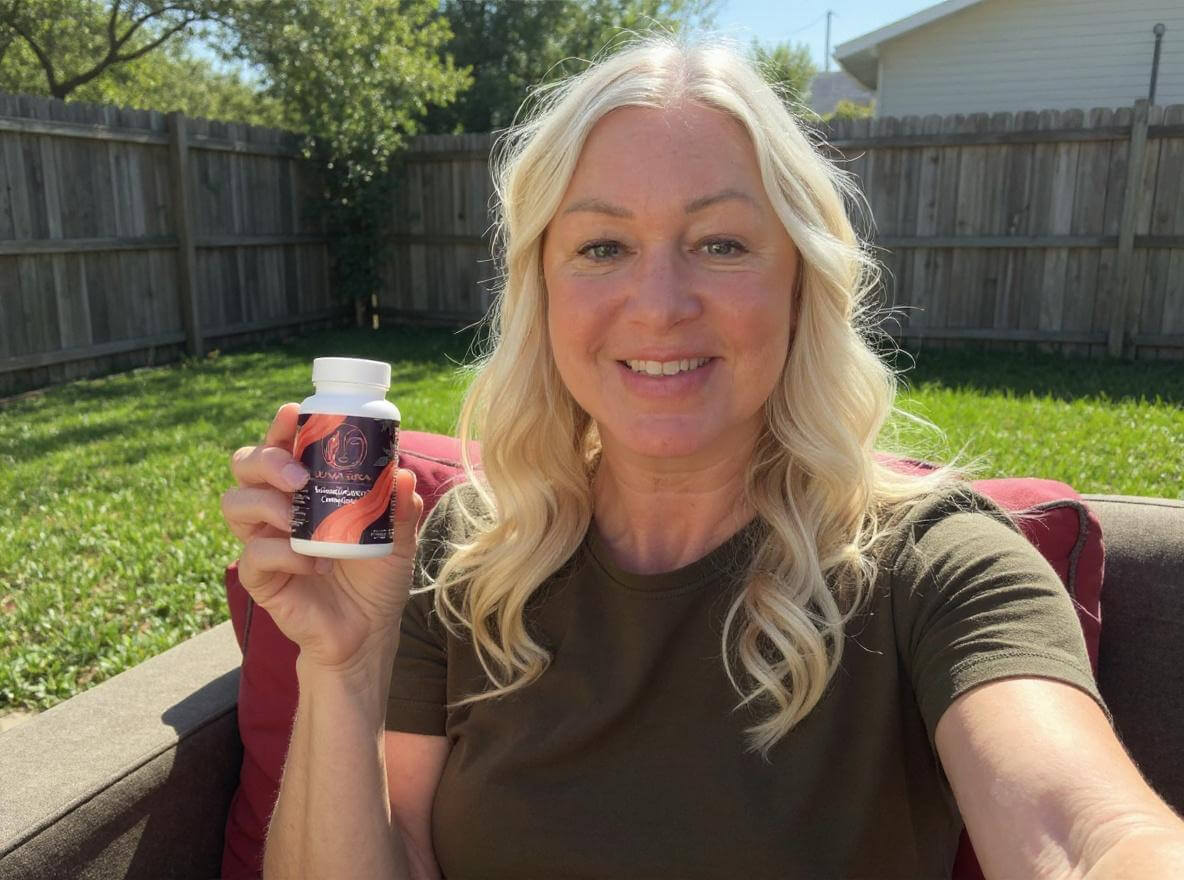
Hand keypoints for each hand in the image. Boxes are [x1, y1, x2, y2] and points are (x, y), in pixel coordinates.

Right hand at [221, 403, 423, 671]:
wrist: (368, 631)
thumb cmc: (376, 577)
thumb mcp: (397, 539)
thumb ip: (400, 509)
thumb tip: (403, 476)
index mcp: (304, 489)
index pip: (280, 447)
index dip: (280, 427)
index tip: (293, 413)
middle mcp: (276, 509)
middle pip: (245, 465)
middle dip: (267, 460)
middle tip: (301, 476)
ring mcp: (264, 541)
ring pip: (236, 504)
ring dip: (269, 505)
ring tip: (301, 519)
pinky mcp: (261, 578)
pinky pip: (254, 556)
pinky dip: (285, 555)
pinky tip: (316, 563)